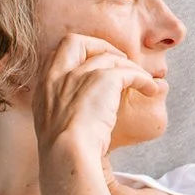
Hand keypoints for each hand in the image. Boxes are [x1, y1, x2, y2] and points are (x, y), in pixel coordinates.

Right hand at [31, 33, 163, 163]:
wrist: (67, 153)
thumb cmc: (62, 151)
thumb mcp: (52, 126)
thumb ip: (59, 113)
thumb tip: (74, 115)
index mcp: (44, 85)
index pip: (55, 54)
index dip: (77, 56)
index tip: (92, 66)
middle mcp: (58, 74)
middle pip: (75, 41)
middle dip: (98, 46)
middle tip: (117, 61)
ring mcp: (80, 74)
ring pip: (110, 58)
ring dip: (129, 67)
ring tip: (143, 80)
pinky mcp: (103, 79)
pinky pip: (129, 72)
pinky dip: (143, 79)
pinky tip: (150, 90)